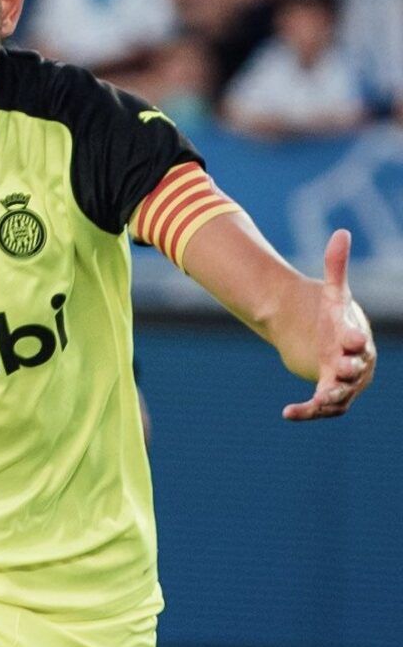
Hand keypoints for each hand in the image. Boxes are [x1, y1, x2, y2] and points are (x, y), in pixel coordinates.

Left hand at [283, 230, 375, 419]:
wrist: (322, 336)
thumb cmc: (331, 315)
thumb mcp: (333, 292)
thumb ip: (336, 265)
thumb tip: (342, 232)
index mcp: (356, 337)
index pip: (359, 339)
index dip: (355, 338)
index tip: (351, 337)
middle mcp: (354, 363)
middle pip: (355, 369)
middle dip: (350, 369)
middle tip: (342, 369)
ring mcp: (341, 381)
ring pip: (340, 394)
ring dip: (331, 396)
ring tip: (320, 398)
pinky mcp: (326, 393)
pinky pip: (319, 408)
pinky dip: (306, 412)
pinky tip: (287, 413)